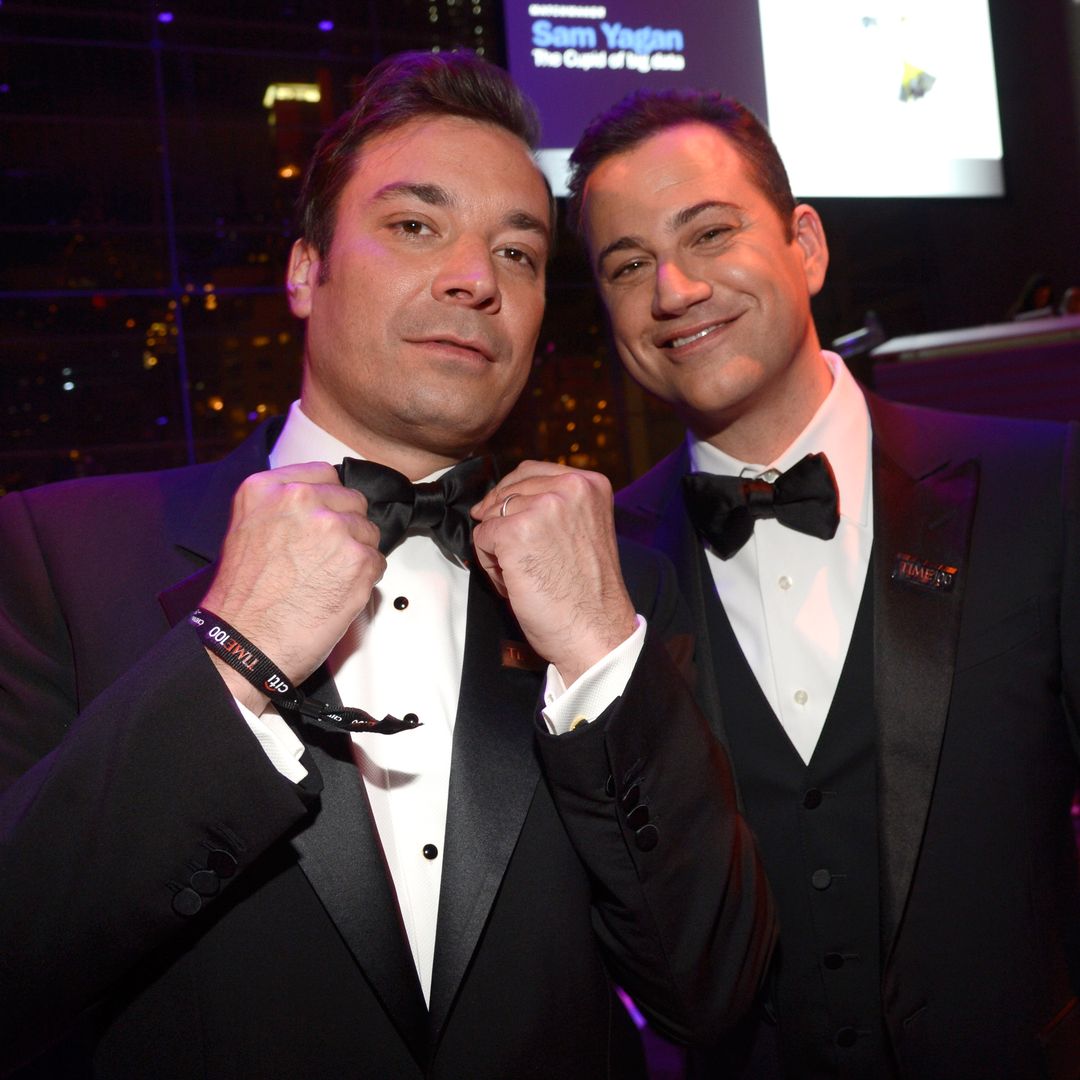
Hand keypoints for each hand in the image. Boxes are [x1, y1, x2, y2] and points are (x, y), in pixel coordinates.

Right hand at [201, 462, 383, 709]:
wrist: (244, 645)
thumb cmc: (242, 601)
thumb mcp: (246, 531)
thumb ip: (281, 509)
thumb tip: (319, 505)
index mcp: (267, 489)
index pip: (325, 474)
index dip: (330, 500)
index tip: (325, 516)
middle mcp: (301, 501)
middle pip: (352, 501)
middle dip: (345, 528)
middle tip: (323, 558)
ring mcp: (332, 529)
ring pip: (368, 532)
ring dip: (356, 554)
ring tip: (325, 578)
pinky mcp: (357, 560)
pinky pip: (377, 561)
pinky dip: (365, 579)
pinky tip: (337, 592)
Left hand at [471, 461, 636, 684]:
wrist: (596, 632)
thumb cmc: (589, 593)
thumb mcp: (584, 529)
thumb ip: (558, 506)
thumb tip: (508, 498)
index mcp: (590, 484)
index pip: (531, 471)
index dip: (510, 495)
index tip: (505, 515)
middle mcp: (569, 488)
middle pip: (507, 491)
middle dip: (503, 523)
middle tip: (521, 559)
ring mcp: (541, 508)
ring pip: (491, 516)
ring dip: (497, 547)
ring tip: (523, 574)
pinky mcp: (515, 532)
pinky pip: (481, 539)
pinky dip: (491, 565)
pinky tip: (515, 583)